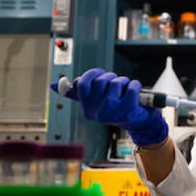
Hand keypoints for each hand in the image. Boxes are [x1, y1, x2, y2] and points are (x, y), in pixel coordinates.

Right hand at [51, 68, 167, 146]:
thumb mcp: (97, 101)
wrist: (141, 122)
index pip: (82, 84)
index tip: (100, 74)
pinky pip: (131, 86)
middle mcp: (98, 113)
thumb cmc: (119, 108)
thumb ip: (77, 93)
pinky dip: (136, 85)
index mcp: (88, 109)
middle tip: (117, 85)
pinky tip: (136, 92)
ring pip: (116, 82)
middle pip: (101, 81)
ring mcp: (113, 112)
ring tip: (126, 90)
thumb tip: (55, 85)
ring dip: (124, 81)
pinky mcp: (129, 110)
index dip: (93, 74)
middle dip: (111, 77)